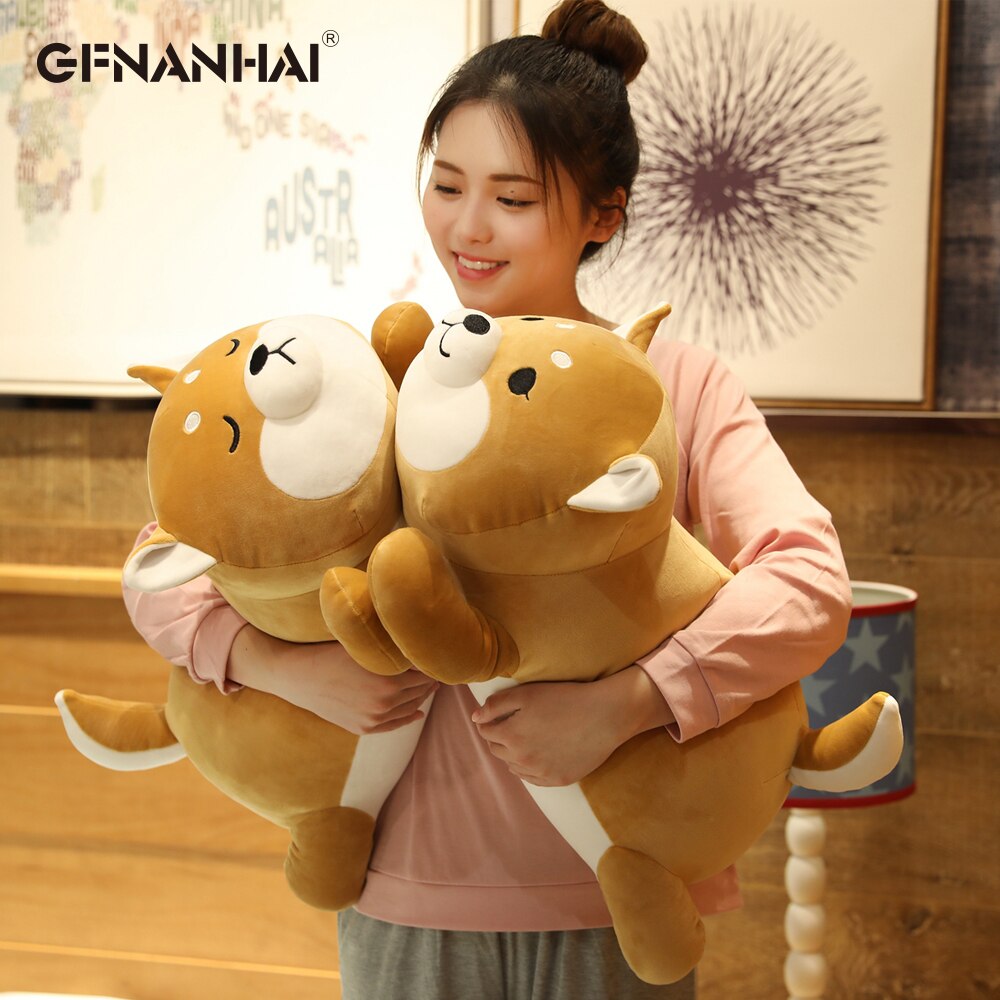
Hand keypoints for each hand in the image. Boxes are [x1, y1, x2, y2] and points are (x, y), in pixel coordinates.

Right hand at [229, 626, 437, 734]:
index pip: (425, 671)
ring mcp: (375, 717)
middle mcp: (385, 701)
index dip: (432, 661)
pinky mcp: (364, 727)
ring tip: (428, 684)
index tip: (436, 654)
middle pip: (422, 689)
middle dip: (429, 678)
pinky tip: (418, 711)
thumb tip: (419, 636)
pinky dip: (409, 717)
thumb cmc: (331, 651)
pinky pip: (396, 724)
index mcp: (389, 679)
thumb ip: (392, 645)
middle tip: (436, 668)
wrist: (299, 677)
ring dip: (421, 695)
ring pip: (411, 706)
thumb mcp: (365, 644)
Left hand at [471, 666, 675, 786]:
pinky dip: (529, 768)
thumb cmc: (565, 698)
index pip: (486, 732)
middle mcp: (522, 760)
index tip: (495, 715)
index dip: (488, 721)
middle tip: (509, 724)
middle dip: (498, 737)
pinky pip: (532, 779)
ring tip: (525, 738)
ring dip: (512, 754)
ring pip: (513, 766)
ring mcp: (540, 773)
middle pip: (497, 750)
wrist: (605, 715)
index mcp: (511, 736)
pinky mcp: (558, 780)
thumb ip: (496, 705)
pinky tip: (537, 754)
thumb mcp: (527, 693)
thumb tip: (475, 717)